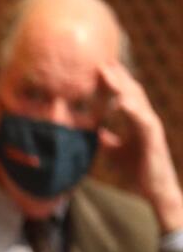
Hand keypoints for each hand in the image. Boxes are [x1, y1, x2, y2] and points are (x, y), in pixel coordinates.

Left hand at [97, 61, 182, 231]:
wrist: (155, 190)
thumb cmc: (139, 171)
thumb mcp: (116, 153)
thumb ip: (107, 141)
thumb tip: (95, 132)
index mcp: (137, 121)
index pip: (125, 96)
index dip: (113, 82)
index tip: (98, 68)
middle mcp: (145, 119)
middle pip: (131, 92)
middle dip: (116, 76)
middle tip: (101, 61)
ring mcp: (151, 126)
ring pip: (137, 100)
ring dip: (122, 85)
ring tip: (107, 72)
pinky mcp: (153, 137)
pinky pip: (142, 119)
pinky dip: (131, 108)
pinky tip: (119, 100)